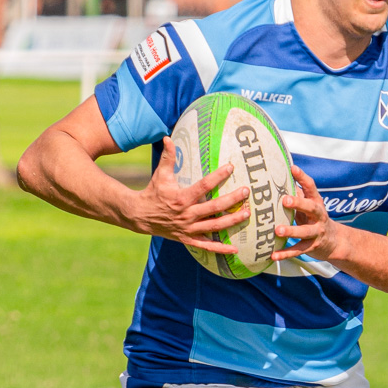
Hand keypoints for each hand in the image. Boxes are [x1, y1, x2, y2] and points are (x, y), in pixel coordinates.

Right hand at [124, 142, 249, 252]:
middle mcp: (186, 215)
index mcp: (181, 198)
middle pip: (214, 208)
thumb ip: (167, 157)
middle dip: (232, 200)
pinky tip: (235, 250)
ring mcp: (188, 229)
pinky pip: (206, 246)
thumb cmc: (153, 192)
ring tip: (247, 214)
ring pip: (214, 227)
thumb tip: (168, 137)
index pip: (204, 186)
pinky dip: (220, 249)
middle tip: (246, 192)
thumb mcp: (160, 174)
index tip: (231, 167)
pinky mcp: (188, 239)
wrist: (140, 216)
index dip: (218, 176)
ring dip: (232, 221)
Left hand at [271, 165, 348, 261]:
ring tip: (278, 230)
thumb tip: (279, 175)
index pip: (311, 187)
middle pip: (311, 208)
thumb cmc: (314, 218)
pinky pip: (298, 250)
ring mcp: (317, 232)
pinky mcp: (312, 247)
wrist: (334, 242)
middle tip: (285, 200)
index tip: (293, 168)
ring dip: (292, 231)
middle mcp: (319, 216)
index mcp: (316, 202)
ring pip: (305, 232)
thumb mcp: (308, 205)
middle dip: (299, 203)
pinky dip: (285, 254)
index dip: (302, 177)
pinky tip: (273, 255)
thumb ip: (296, 193)